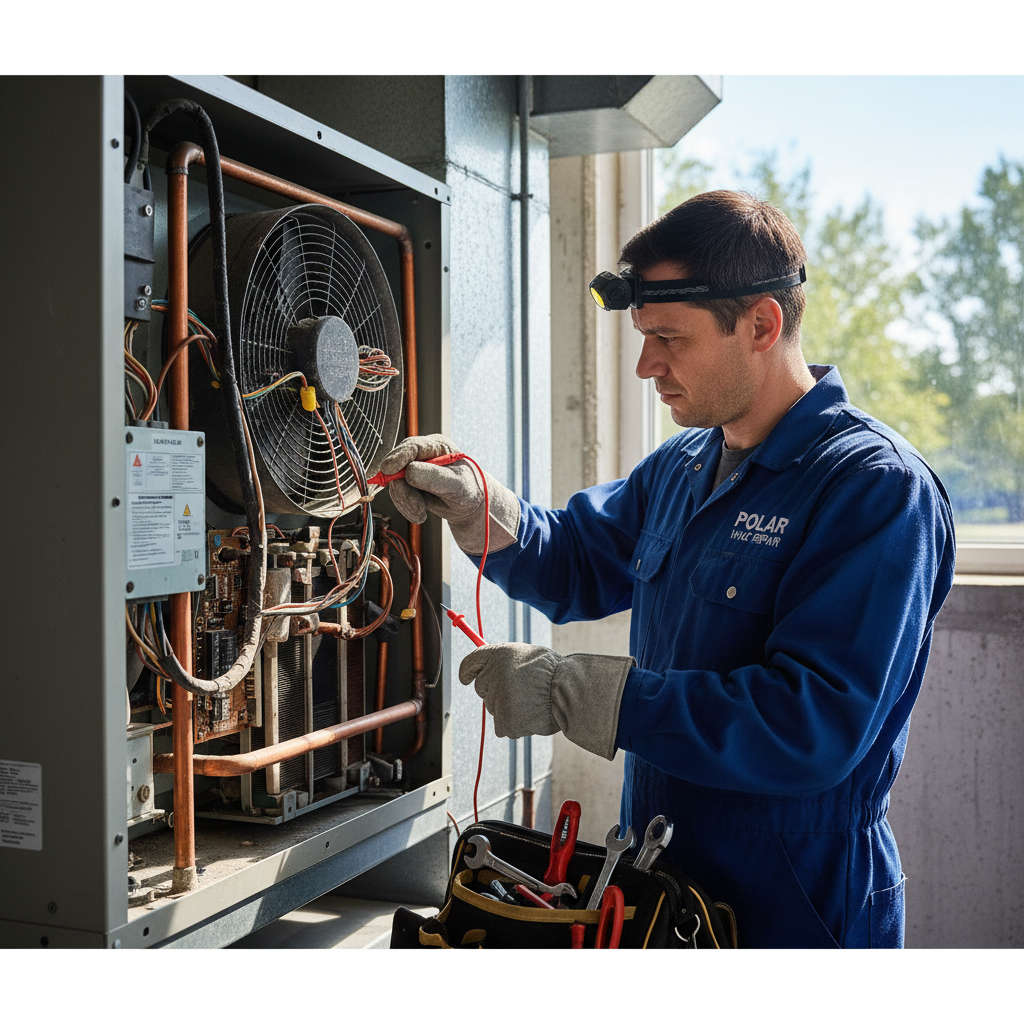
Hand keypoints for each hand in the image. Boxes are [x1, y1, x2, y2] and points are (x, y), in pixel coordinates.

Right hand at [379, 434, 519, 554]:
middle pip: (398, 466)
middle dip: (403, 490)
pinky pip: (398, 495)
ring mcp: (413, 469)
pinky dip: (406, 508)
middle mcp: (422, 455)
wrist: (470, 506)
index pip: (413, 446)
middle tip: (417, 508)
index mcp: (437, 446)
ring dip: (405, 502)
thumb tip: (409, 471)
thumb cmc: (469, 490)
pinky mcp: (408, 484)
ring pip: (395, 483)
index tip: (388, 470)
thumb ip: (434, 477)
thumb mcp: (456, 484)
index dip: (398, 457)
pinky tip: (420, 515)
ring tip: (421, 514)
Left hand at [458, 642, 634, 759]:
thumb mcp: (526, 655)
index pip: (470, 663)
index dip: (467, 672)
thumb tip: (483, 671)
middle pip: (481, 687)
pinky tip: (530, 715)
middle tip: (520, 689)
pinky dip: (515, 724)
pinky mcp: (505, 720)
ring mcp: (498, 698)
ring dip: (508, 708)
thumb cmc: (551, 673)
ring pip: (493, 708)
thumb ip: (503, 662)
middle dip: (495, 690)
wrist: (570, 691)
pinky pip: (501, 727)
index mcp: (499, 654)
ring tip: (531, 700)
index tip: (467, 678)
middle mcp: (494, 674)